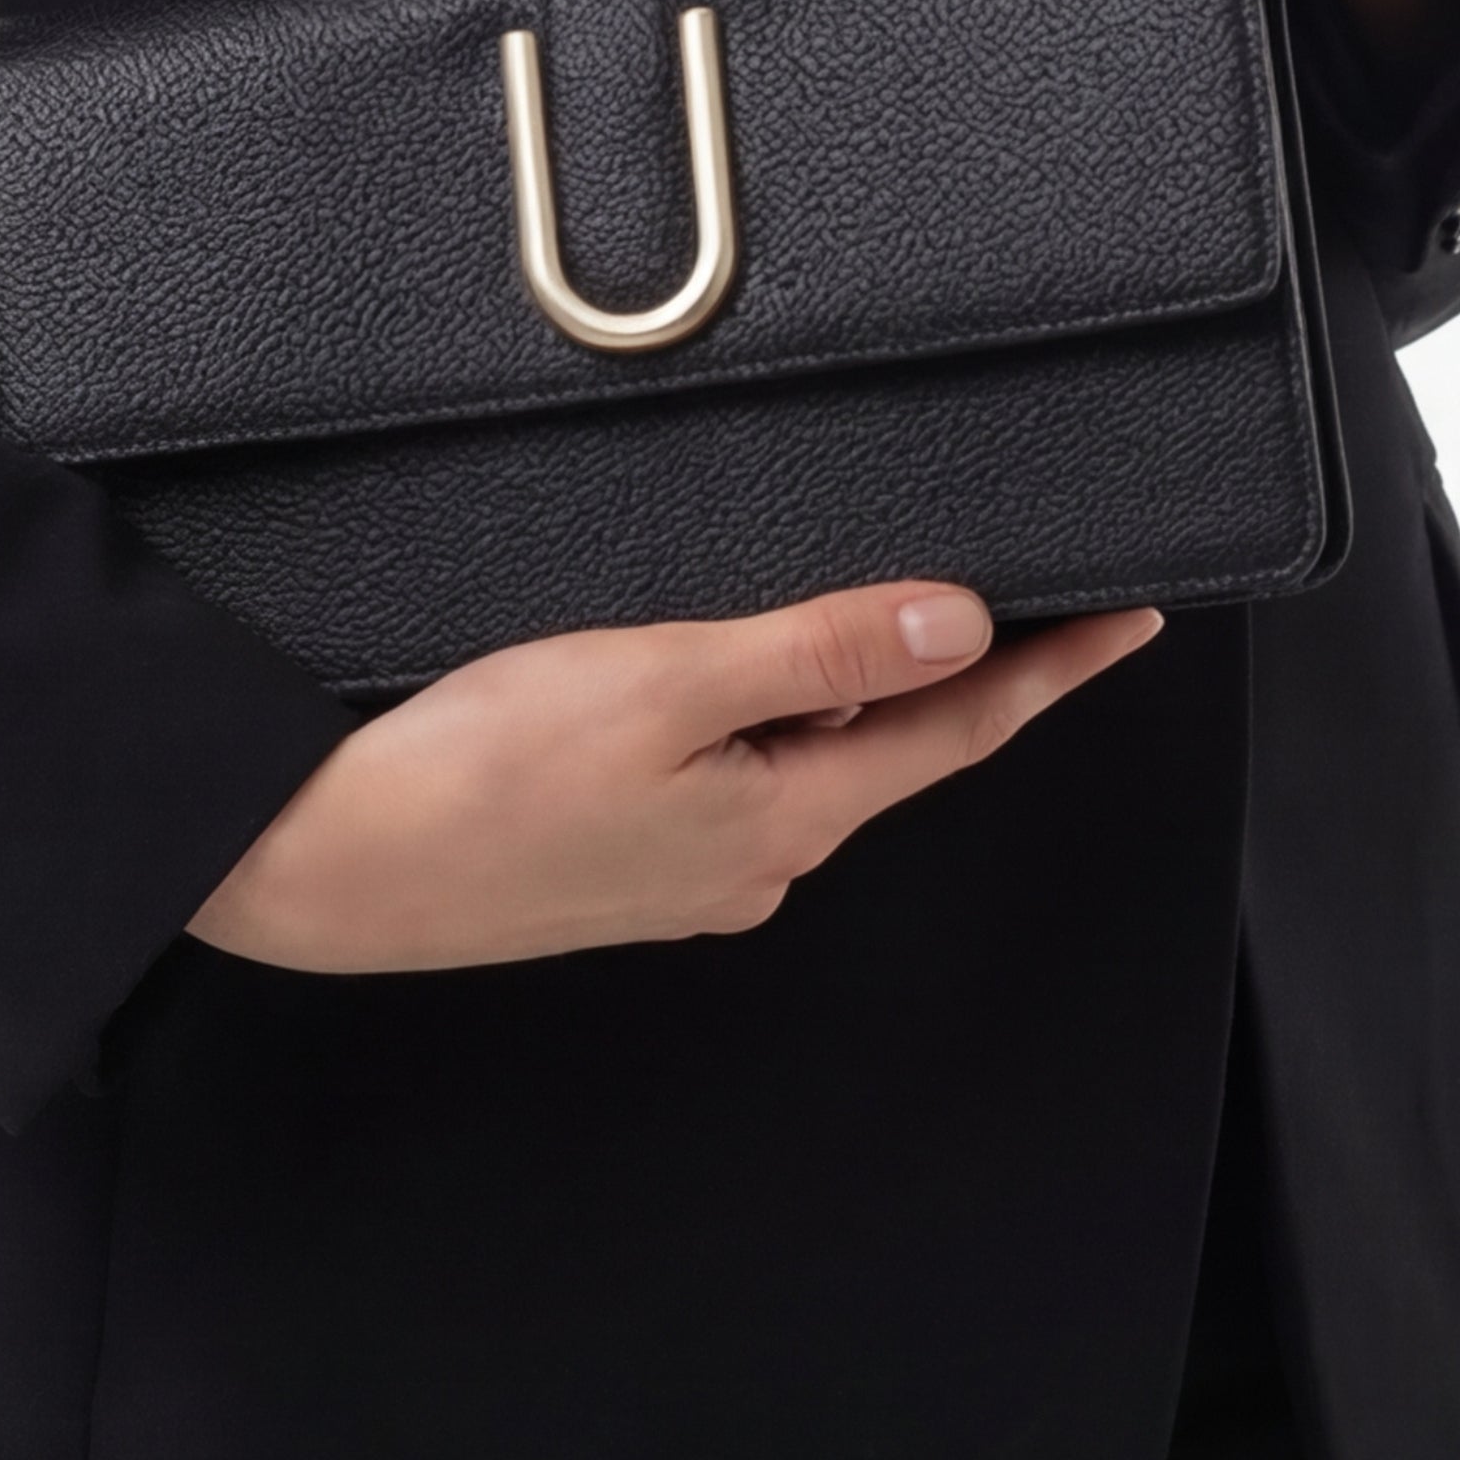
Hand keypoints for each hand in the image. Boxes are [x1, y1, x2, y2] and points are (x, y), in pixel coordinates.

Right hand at [187, 581, 1159, 976]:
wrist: (325, 864)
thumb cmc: (475, 777)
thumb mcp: (668, 684)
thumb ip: (820, 650)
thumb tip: (960, 625)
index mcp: (784, 818)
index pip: (959, 732)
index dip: (1054, 672)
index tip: (1133, 625)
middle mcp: (754, 861)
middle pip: (891, 747)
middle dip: (951, 672)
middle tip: (1020, 588)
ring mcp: (687, 871)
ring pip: (807, 760)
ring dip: (846, 691)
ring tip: (861, 610)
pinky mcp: (623, 860)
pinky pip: (735, 776)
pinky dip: (761, 717)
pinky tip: (722, 676)